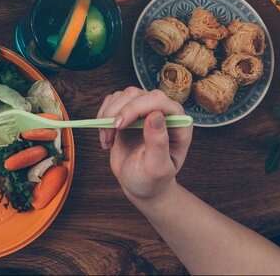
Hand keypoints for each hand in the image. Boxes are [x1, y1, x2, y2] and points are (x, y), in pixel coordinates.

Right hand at [96, 87, 191, 204]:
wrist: (140, 184)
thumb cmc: (152, 180)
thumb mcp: (157, 168)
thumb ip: (158, 143)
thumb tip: (155, 115)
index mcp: (177, 123)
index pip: (157, 100)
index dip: (136, 108)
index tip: (119, 125)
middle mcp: (162, 112)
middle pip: (136, 94)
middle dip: (117, 112)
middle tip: (109, 133)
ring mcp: (144, 110)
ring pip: (122, 95)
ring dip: (108, 116)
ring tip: (108, 139)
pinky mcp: (128, 113)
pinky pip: (111, 102)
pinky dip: (102, 118)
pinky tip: (107, 137)